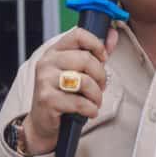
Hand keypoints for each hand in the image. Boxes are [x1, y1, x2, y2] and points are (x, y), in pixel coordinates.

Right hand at [22, 26, 117, 153]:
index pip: (78, 35)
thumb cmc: (63, 95)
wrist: (42, 122)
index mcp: (54, 51)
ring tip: (95, 101)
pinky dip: (91, 109)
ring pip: (84, 81)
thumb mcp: (77, 71)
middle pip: (85, 59)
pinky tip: (89, 111)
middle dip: (100, 76)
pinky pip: (80, 102)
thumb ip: (95, 53)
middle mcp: (47, 63)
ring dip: (96, 95)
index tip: (103, 58)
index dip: (96, 44)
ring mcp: (45, 80)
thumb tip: (113, 34)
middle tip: (101, 87)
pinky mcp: (47, 99)